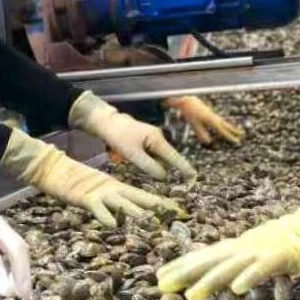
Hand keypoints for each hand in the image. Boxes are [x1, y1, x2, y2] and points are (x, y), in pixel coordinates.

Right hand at [0, 131, 183, 225]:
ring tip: (150, 220)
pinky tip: (113, 224)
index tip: (180, 211)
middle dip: (158, 207)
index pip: (144, 196)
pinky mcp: (85, 197)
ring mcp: (99, 192)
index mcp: (117, 188)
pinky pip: (97, 208)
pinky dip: (106, 216)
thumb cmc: (74, 181)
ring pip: (122, 203)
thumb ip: (110, 203)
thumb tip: (122, 218)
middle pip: (139, 198)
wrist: (54, 168)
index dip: (162, 203)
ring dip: (136, 212)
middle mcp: (113, 189)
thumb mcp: (96, 193)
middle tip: (176, 215)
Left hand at [0, 180, 31, 299]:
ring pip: (19, 245)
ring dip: (24, 270)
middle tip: (23, 299)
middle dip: (22, 272)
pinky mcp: (1, 225)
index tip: (8, 293)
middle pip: (15, 245)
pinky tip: (19, 281)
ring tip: (25, 296)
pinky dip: (20, 263)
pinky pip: (16, 244)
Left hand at [71, 93, 197, 180]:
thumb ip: (149, 166)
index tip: (194, 177)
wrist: (105, 122)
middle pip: (165, 160)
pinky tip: (130, 155)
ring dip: (149, 164)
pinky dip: (144, 160)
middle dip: (159, 168)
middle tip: (143, 167)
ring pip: (156, 158)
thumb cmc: (118, 137)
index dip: (184, 168)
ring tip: (130, 157)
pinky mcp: (145, 141)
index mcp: (157, 139)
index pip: (174, 157)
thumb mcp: (132, 154)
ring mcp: (152, 139)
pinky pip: (149, 155)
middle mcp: (158, 138)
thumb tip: (164, 176)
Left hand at [156, 163, 299, 299]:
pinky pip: (261, 269)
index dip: (181, 266)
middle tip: (160, 286)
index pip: (203, 256)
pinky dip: (248, 278)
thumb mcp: (257, 253)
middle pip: (209, 260)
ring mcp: (260, 251)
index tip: (159, 277)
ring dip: (209, 282)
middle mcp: (243, 247)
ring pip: (229, 267)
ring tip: (190, 297)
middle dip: (184, 273)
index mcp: (237, 247)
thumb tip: (221, 277)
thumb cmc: (288, 242)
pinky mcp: (279, 257)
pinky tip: (236, 289)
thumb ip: (240, 263)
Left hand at [168, 95, 243, 145]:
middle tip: (243, 135)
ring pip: (223, 121)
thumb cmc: (189, 112)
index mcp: (211, 120)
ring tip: (236, 131)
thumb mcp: (194, 124)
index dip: (230, 137)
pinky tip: (223, 125)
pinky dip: (223, 123)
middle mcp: (213, 117)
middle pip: (226, 125)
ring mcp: (212, 114)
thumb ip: (201, 133)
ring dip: (230, 126)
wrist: (186, 99)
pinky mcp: (209, 112)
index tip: (237, 142)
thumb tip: (208, 142)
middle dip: (234, 130)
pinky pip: (219, 119)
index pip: (223, 130)